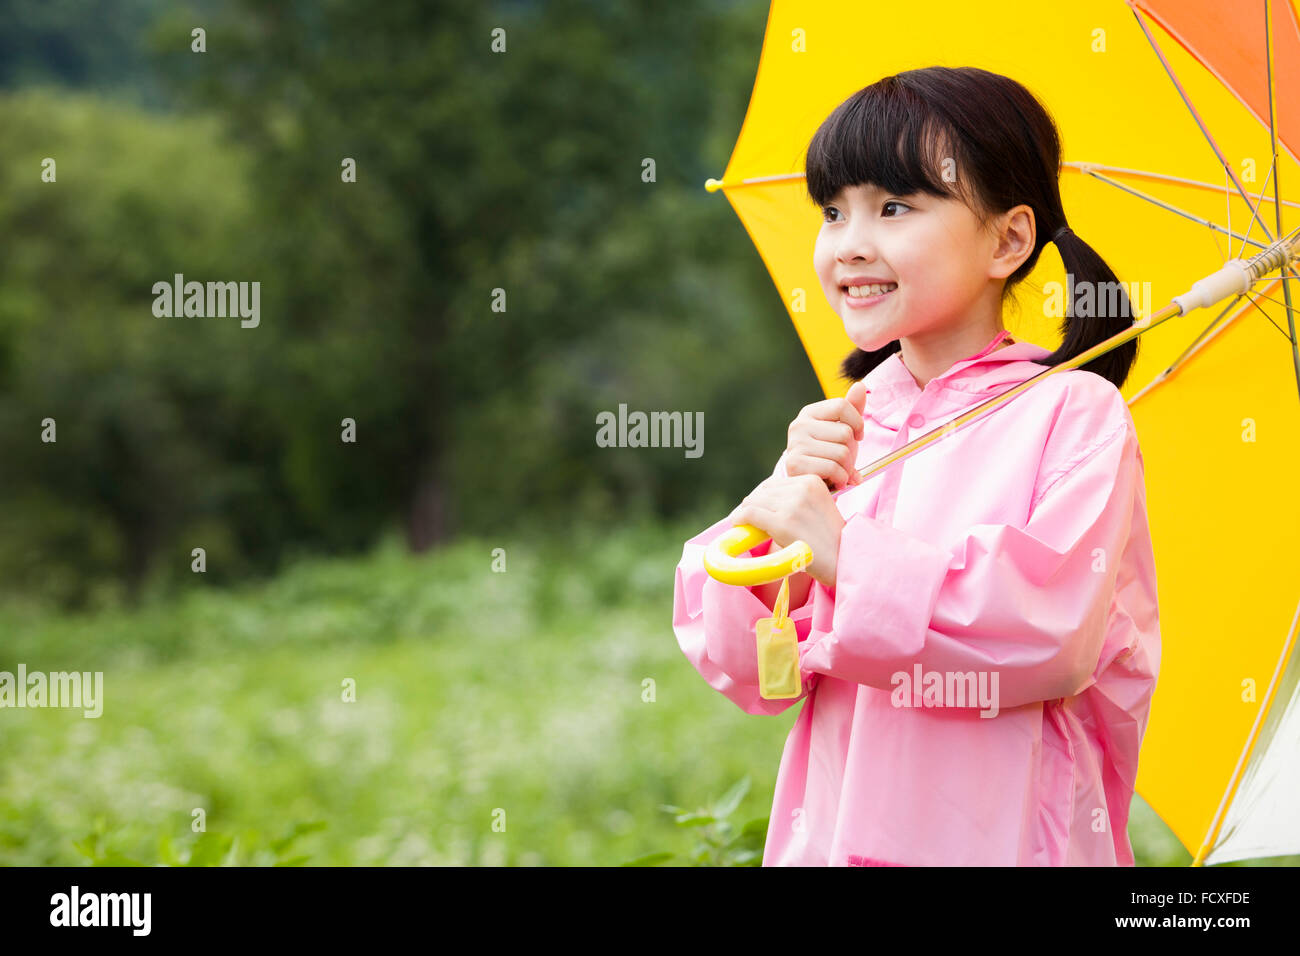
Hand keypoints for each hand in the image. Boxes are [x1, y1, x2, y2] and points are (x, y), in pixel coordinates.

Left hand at [728, 473, 845, 587]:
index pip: (775, 483)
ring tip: (743, 523)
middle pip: (763, 491)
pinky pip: (750, 514)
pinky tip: (739, 524)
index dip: (763, 497)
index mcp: (812, 481)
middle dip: (753, 504)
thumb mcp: (818, 506)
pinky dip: (740, 518)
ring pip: (754, 501)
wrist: (842, 560)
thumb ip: (797, 498)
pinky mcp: (783, 522)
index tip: (757, 508)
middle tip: (748, 518)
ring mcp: (792, 505)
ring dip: (746, 512)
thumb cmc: (829, 539)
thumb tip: (763, 500)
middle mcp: (802, 488)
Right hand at [785, 380, 867, 491]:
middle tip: (843, 462)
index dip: (858, 423)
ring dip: (848, 469)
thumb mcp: (842, 429)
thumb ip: (852, 408)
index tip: (857, 437)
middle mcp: (798, 425)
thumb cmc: (828, 454)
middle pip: (845, 433)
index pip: (842, 406)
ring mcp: (794, 445)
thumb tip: (860, 384)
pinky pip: (833, 469)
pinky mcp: (795, 465)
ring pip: (842, 453)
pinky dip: (841, 479)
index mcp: (809, 412)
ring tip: (839, 473)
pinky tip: (836, 482)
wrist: (810, 483)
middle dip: (852, 452)